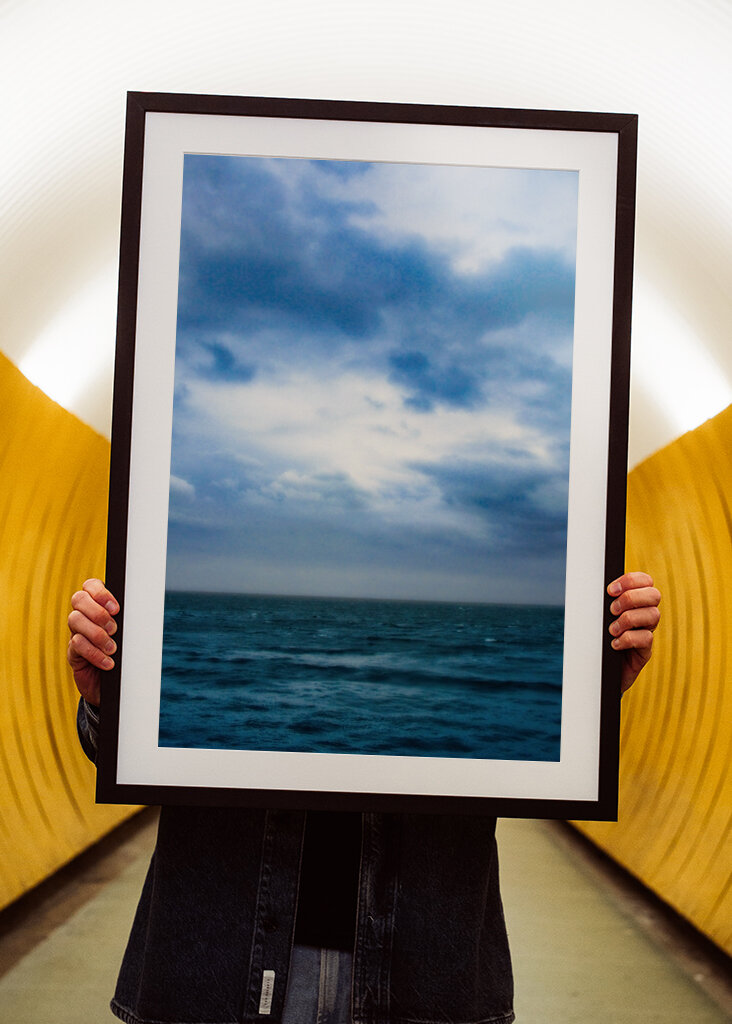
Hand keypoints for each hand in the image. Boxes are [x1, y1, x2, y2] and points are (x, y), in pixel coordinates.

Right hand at [67, 579, 119, 705]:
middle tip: (114, 629)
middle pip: (78, 599)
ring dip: (97, 634)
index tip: (116, 609)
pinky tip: (108, 662)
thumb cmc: (126, 654)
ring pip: (75, 620)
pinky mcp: (73, 652)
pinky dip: (94, 653)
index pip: (90, 585)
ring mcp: (76, 632)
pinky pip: (76, 644)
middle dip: (98, 612)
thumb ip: (130, 620)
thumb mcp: (129, 634)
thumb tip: (142, 608)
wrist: (116, 684)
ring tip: (112, 648)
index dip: (100, 593)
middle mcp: (84, 615)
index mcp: (98, 605)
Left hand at [607, 571, 660, 692]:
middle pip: (654, 595)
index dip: (631, 580)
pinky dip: (627, 639)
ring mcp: (647, 632)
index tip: (610, 590)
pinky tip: (614, 644)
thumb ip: (602, 602)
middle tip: (612, 610)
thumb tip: (590, 586)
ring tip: (611, 630)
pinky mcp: (645, 651)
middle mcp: (645, 615)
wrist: (598, 672)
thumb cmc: (597, 640)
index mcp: (635, 602)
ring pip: (653, 615)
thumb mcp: (598, 618)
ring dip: (628, 619)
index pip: (645, 581)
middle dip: (630, 598)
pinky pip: (646, 638)